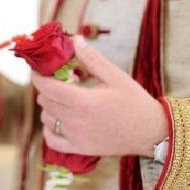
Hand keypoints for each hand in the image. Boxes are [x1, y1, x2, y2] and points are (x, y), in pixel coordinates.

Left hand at [33, 35, 166, 156]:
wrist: (152, 132)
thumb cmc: (135, 101)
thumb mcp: (116, 76)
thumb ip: (92, 59)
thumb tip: (74, 39)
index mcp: (84, 101)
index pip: (47, 87)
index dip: (37, 76)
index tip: (38, 69)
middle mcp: (76, 121)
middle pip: (45, 101)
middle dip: (48, 88)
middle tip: (64, 82)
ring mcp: (76, 137)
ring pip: (46, 119)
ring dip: (50, 107)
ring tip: (66, 100)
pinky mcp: (79, 149)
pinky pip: (51, 140)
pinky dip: (50, 129)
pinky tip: (60, 120)